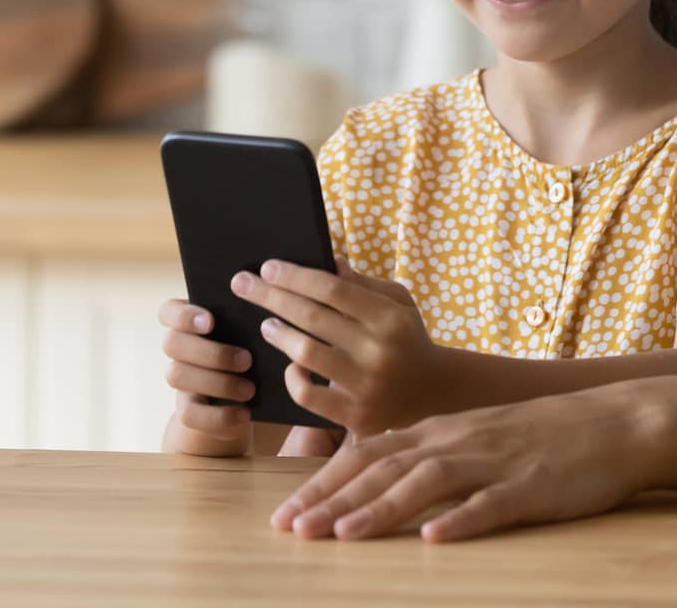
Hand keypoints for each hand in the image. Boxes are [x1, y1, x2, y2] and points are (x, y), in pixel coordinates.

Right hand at [156, 296, 254, 455]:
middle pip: (172, 343)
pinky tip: (245, 414)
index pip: (169, 311)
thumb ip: (251, 321)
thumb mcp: (255, 334)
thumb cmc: (255, 349)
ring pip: (176, 376)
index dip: (184, 315)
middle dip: (211, 352)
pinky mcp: (187, 408)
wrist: (250, 396)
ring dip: (218, 383)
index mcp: (190, 320)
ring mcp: (180, 378)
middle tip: (247, 360)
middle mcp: (178, 347)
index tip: (211, 321)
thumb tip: (265, 318)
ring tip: (251, 389)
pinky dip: (219, 415)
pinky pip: (188, 414)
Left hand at [232, 258, 453, 436]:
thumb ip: (364, 284)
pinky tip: (288, 366)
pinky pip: (308, 395)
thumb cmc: (408, 339)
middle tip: (242, 283)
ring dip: (279, 334)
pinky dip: (292, 378)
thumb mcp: (399, 304)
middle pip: (312, 316)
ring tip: (266, 324)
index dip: (296, 276)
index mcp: (390, 318)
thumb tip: (328, 262)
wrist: (434, 394)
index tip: (268, 266)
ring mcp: (366, 386)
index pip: (333, 289)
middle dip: (271, 296)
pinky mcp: (355, 416)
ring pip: (306, 353)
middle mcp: (378, 351)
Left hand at [269, 384, 658, 541]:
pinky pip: (492, 504)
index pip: (366, 454)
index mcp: (438, 430)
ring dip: (381, 509)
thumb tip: (372, 481)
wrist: (612, 423)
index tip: (283, 515)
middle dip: (334, 500)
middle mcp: (456, 440)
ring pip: (427, 482)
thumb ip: (426, 454)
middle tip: (291, 531)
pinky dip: (461, 520)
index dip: (322, 484)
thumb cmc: (538, 435)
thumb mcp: (473, 436)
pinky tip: (435, 539)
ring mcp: (493, 462)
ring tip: (343, 535)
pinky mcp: (530, 485)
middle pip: (383, 468)